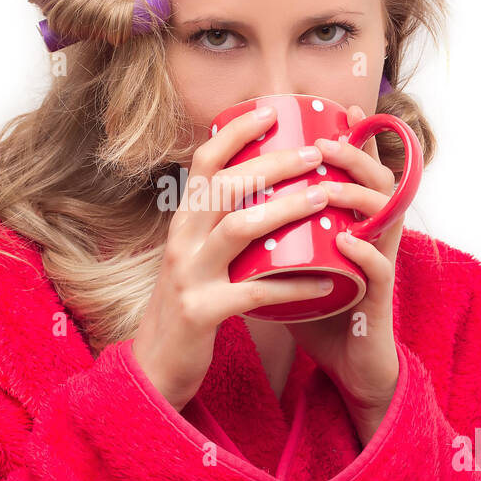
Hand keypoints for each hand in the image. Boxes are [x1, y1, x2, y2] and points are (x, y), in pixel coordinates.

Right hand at [131, 105, 337, 410]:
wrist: (154, 370)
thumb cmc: (188, 310)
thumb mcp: (196, 259)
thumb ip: (219, 228)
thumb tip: (261, 190)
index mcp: (183, 224)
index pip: (204, 164)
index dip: (235, 133)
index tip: (272, 111)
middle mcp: (181, 242)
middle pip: (226, 187)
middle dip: (273, 164)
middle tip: (316, 154)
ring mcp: (189, 277)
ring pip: (239, 229)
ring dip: (285, 209)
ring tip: (324, 199)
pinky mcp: (202, 313)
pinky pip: (254, 294)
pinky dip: (294, 286)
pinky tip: (326, 283)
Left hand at [283, 104, 403, 442]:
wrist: (344, 362)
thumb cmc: (317, 306)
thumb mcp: (294, 258)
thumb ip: (274, 228)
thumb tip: (229, 193)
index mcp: (353, 220)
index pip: (359, 171)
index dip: (353, 139)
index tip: (337, 112)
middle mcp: (373, 234)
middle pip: (379, 181)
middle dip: (354, 156)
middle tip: (325, 144)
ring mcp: (379, 264)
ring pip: (386, 216)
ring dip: (356, 197)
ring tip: (328, 187)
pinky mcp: (379, 299)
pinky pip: (380, 269)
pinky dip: (364, 252)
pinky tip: (347, 241)